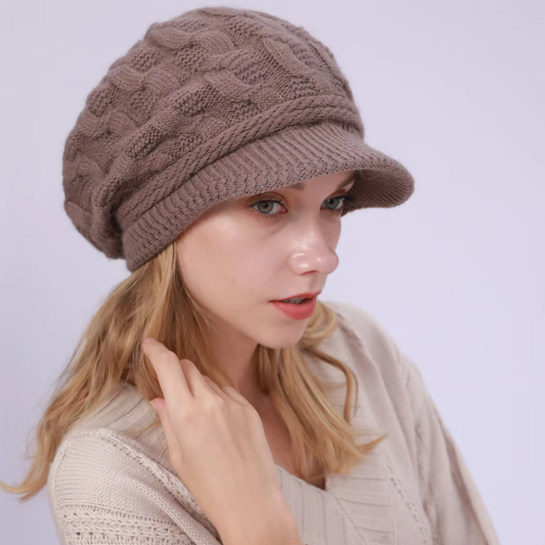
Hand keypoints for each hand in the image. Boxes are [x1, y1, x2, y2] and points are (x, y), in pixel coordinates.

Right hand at [141, 338, 289, 536]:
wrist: (251, 502)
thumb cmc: (209, 487)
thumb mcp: (178, 457)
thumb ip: (168, 421)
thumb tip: (159, 399)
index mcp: (185, 413)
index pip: (168, 366)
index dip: (156, 350)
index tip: (150, 344)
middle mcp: (209, 401)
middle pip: (188, 367)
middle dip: (177, 370)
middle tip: (172, 385)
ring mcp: (233, 403)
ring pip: (208, 380)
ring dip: (198, 387)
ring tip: (199, 418)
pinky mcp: (249, 408)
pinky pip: (228, 392)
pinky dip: (218, 398)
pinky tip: (220, 422)